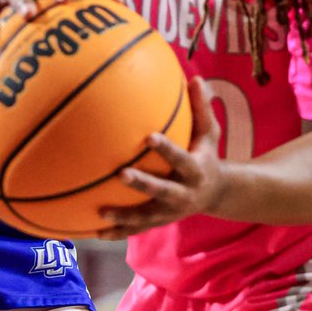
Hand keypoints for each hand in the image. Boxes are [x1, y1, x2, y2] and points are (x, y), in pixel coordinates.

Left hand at [96, 76, 226, 238]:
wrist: (217, 194)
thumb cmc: (206, 154)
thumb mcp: (209, 133)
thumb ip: (202, 108)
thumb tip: (195, 77)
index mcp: (195, 170)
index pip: (181, 159)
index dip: (167, 149)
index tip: (149, 137)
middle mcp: (184, 194)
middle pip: (162, 191)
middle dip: (143, 184)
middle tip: (120, 174)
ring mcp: (170, 212)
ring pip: (147, 217)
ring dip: (125, 218)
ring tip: (101, 213)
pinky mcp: (158, 222)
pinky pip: (136, 230)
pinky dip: (116, 233)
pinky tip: (93, 233)